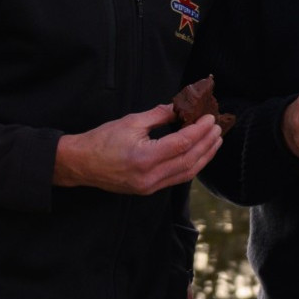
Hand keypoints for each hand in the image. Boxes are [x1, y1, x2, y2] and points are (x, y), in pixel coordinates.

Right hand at [54, 104, 220, 194]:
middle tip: (218, 128)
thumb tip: (179, 108)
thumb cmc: (101, 140)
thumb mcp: (131, 122)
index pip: (182, 143)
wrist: (80, 164)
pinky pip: (177, 179)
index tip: (210, 118)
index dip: (199, 130)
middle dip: (207, 144)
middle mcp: (149, 176)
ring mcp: (149, 186)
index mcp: (144, 157)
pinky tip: (199, 154)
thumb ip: (158, 115)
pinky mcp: (148, 190)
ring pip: (186, 173)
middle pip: (189, 160)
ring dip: (204, 156)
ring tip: (215, 142)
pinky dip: (191, 166)